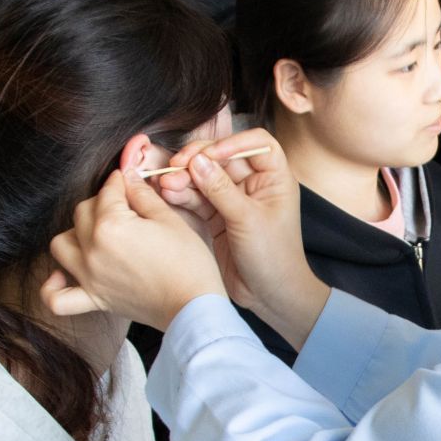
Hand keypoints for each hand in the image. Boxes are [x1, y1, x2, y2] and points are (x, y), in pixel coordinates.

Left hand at [43, 170, 227, 328]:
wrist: (194, 307)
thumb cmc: (188, 265)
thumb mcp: (171, 220)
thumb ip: (144, 195)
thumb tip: (129, 177)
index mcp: (112, 225)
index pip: (108, 191)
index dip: (121, 182)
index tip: (130, 181)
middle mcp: (93, 249)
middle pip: (83, 212)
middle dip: (102, 202)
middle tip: (124, 206)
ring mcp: (89, 276)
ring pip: (61, 244)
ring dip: (75, 234)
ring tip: (96, 234)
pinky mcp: (93, 299)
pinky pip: (56, 298)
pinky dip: (52, 287)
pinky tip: (62, 275)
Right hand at [148, 130, 326, 343]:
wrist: (271, 297)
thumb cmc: (274, 257)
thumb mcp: (247, 220)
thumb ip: (220, 189)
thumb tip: (197, 160)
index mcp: (274, 178)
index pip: (256, 143)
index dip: (231, 143)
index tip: (209, 155)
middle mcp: (254, 184)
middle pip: (222, 157)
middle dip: (198, 160)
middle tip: (175, 167)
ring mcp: (234, 199)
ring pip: (205, 177)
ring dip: (185, 178)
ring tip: (166, 184)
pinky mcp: (217, 216)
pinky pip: (197, 198)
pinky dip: (182, 195)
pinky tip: (167, 194)